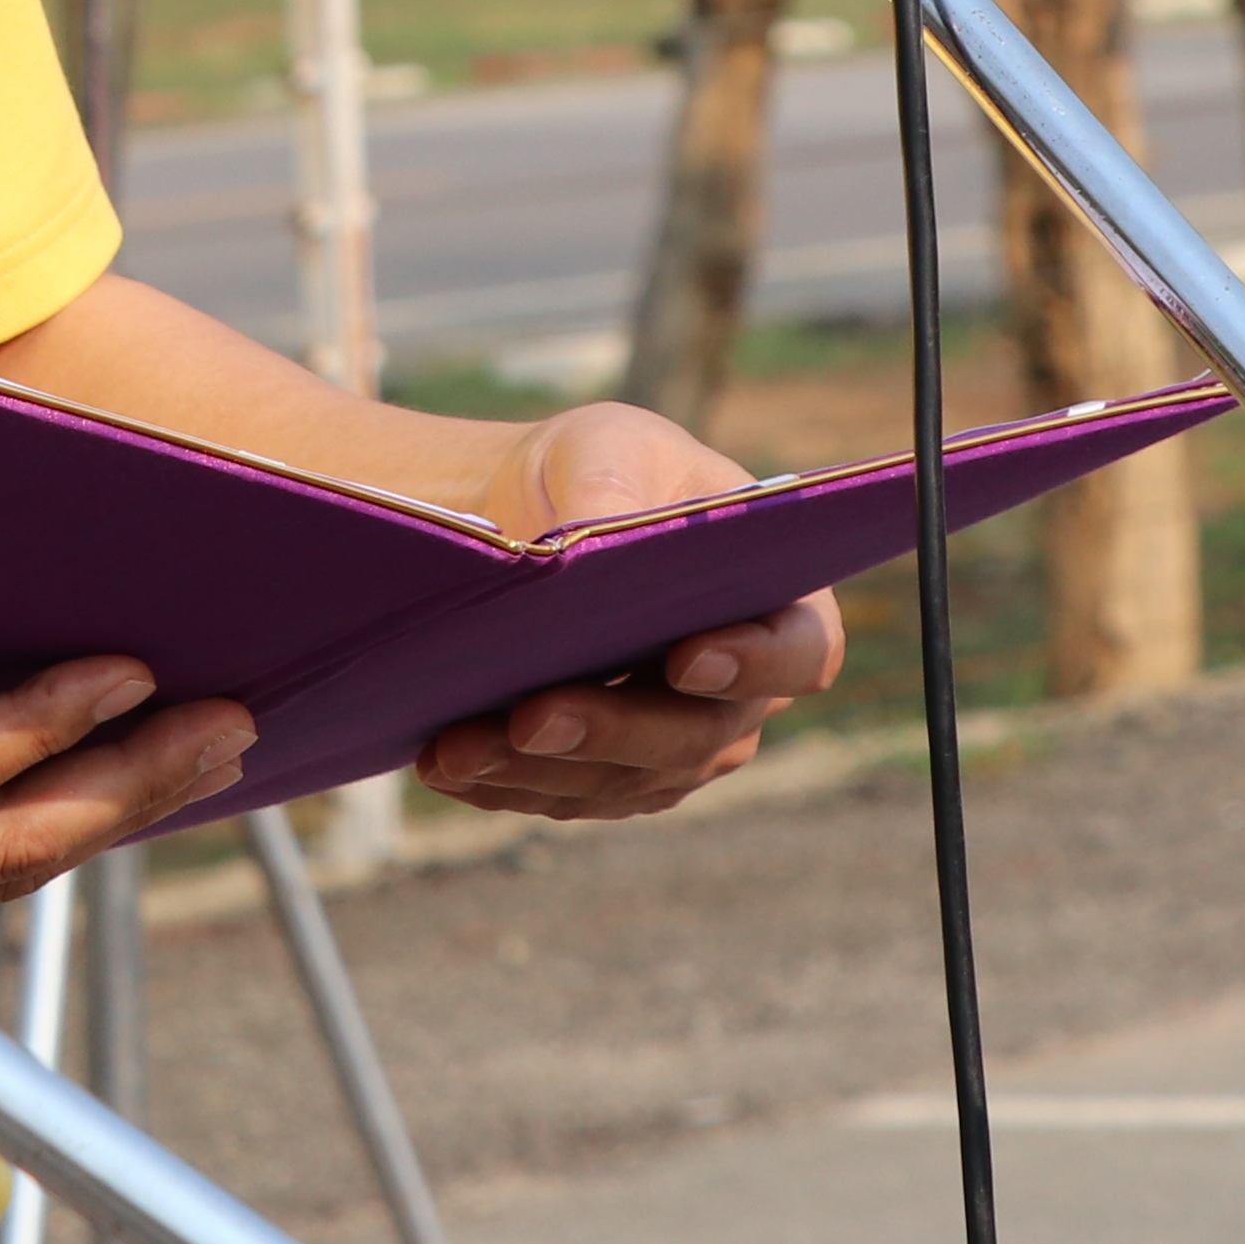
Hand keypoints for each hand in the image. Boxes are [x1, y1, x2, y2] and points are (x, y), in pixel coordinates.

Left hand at [414, 400, 845, 822]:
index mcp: (780, 605)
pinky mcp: (606, 777)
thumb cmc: (597, 469)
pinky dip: (503, 786)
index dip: (754, 665)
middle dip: (609, 731)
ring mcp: (675, 748)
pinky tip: (445, 762)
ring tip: (459, 747)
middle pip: (695, 737)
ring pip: (621, 781)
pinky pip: (562, 797)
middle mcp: (742, 696)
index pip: (799, 652)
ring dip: (538, 771)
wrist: (528, 517)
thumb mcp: (611, 446)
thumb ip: (613, 482)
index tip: (684, 660)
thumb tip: (590, 535)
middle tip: (532, 717)